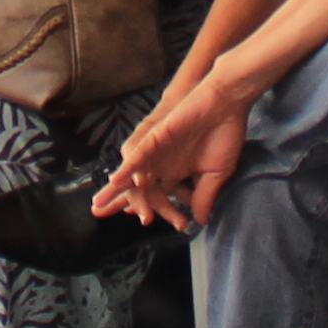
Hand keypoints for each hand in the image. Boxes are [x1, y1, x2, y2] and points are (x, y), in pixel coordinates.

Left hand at [100, 77, 247, 230]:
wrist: (226, 104)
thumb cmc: (224, 134)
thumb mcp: (216, 173)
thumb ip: (204, 196)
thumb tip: (200, 221)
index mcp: (176, 172)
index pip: (159, 197)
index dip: (153, 211)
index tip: (149, 224)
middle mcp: (162, 163)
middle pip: (138, 189)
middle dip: (123, 203)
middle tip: (102, 215)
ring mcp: (156, 151)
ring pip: (132, 175)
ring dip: (117, 190)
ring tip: (100, 205)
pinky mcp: (154, 138)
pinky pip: (137, 155)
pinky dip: (127, 168)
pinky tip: (117, 181)